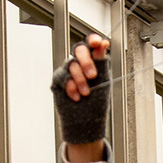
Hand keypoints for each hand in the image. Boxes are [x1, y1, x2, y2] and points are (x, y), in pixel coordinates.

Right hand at [52, 33, 109, 157]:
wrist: (85, 122)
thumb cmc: (96, 102)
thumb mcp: (103, 80)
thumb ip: (102, 61)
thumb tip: (104, 43)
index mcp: (93, 61)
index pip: (91, 44)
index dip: (93, 40)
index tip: (97, 43)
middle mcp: (79, 63)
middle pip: (78, 50)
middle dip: (86, 62)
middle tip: (93, 76)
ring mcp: (68, 71)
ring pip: (71, 65)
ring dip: (80, 80)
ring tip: (86, 94)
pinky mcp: (58, 81)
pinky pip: (63, 78)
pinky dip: (71, 88)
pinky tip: (76, 97)